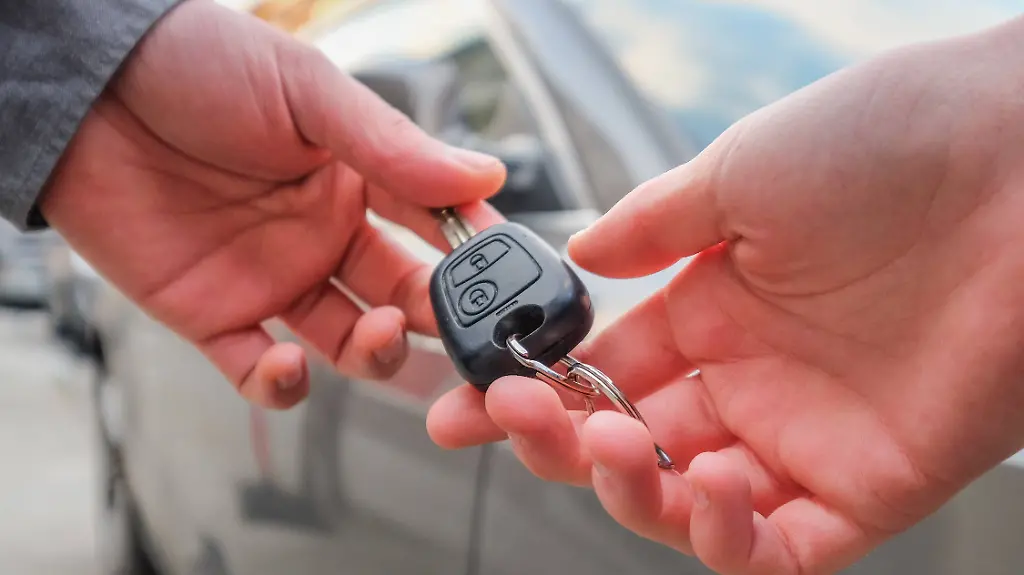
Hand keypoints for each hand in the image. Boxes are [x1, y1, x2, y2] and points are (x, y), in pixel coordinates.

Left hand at [38, 0, 505, 408]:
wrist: (87, 88)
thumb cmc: (198, 64)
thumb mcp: (307, 92)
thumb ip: (393, 147)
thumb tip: (484, 179)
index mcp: (356, 180)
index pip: (433, 226)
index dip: (470, 254)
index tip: (504, 277)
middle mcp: (322, 234)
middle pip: (400, 294)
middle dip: (433, 314)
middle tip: (454, 321)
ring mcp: (273, 278)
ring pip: (345, 340)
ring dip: (373, 351)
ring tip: (378, 331)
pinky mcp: (215, 316)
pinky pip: (259, 369)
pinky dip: (280, 383)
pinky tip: (289, 365)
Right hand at [428, 16, 1023, 573]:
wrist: (1018, 160)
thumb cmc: (887, 144)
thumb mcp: (739, 172)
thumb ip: (650, 225)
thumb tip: (579, 256)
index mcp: (710, 308)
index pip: (596, 369)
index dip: (525, 394)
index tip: (460, 408)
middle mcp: (749, 377)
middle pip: (627, 446)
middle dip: (556, 442)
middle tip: (520, 416)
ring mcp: (803, 434)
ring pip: (688, 507)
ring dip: (631, 492)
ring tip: (614, 442)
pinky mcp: (869, 485)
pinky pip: (782, 546)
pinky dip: (730, 536)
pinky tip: (711, 484)